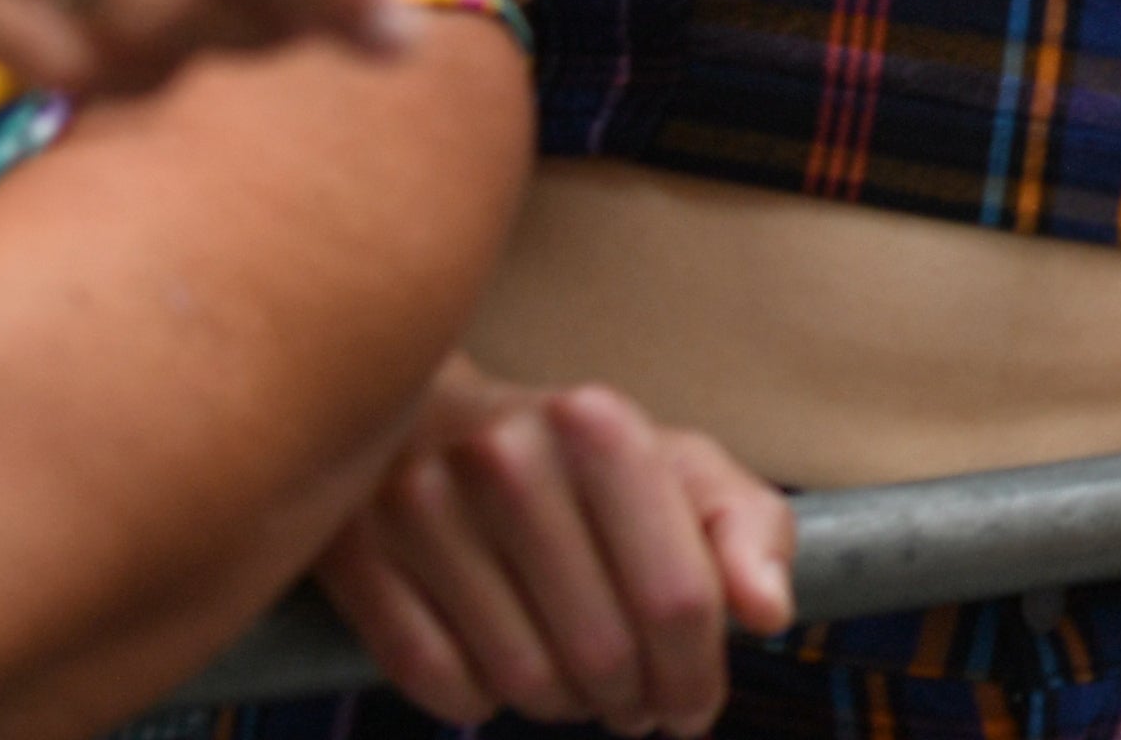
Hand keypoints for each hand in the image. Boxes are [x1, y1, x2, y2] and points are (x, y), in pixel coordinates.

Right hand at [316, 362, 794, 735]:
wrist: (425, 412)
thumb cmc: (579, 461)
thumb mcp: (677, 468)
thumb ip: (746, 530)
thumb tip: (770, 612)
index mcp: (599, 423)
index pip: (678, 598)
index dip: (698, 677)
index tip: (695, 707)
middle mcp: (505, 454)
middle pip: (604, 652)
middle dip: (633, 704)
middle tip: (634, 708)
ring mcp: (417, 501)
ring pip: (522, 679)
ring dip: (560, 707)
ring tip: (573, 686)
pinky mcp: (350, 552)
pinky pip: (439, 683)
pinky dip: (479, 702)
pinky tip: (497, 672)